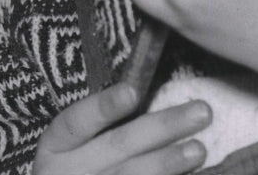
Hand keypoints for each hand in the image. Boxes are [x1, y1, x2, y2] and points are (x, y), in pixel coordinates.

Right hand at [33, 82, 210, 173]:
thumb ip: (104, 125)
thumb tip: (150, 90)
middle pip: (117, 146)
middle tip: (202, 111)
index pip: (76, 123)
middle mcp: (66, 173)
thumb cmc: (77, 168)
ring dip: (167, 162)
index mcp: (55, 148)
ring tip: (199, 149)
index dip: (103, 107)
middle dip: (161, 127)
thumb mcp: (75, 148)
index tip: (133, 91)